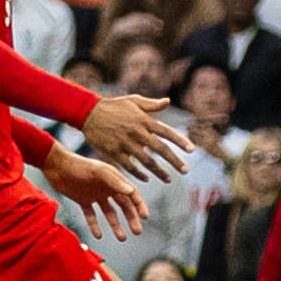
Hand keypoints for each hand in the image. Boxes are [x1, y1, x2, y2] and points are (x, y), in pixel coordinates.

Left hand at [41, 146, 149, 235]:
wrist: (56, 166)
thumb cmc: (79, 166)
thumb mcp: (99, 172)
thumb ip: (115, 182)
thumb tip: (132, 191)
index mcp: (115, 180)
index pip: (132, 194)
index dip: (140, 205)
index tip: (145, 217)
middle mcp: (107, 188)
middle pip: (124, 206)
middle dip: (131, 219)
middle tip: (137, 232)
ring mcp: (96, 195)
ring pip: (109, 213)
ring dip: (116, 226)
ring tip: (122, 238)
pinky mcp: (83, 200)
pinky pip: (91, 215)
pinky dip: (95, 225)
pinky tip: (99, 235)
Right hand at [77, 94, 192, 179]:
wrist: (88, 113)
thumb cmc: (113, 106)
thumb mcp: (133, 101)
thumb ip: (151, 104)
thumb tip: (167, 101)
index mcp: (144, 120)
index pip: (167, 132)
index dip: (180, 141)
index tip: (192, 150)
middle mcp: (137, 133)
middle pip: (160, 150)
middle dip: (174, 161)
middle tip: (185, 171)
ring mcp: (125, 144)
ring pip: (146, 161)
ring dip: (159, 172)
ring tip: (168, 179)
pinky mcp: (113, 153)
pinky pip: (129, 167)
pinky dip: (138, 174)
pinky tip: (146, 179)